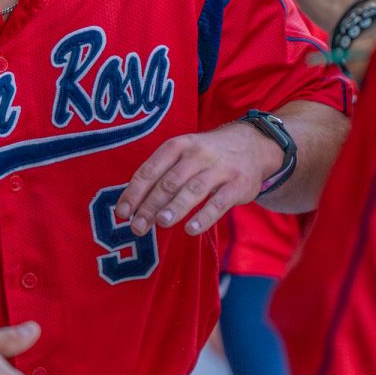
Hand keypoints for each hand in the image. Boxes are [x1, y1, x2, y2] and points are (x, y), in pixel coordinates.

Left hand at [116, 122, 282, 236]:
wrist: (253, 145)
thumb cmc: (207, 155)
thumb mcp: (184, 153)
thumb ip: (162, 174)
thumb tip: (132, 204)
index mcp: (178, 146)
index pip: (151, 170)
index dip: (134, 192)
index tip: (122, 212)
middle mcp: (197, 154)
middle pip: (169, 182)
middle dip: (150, 205)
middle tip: (137, 227)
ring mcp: (220, 169)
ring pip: (193, 189)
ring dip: (175, 207)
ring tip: (160, 223)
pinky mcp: (238, 185)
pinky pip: (219, 203)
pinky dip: (204, 216)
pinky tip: (191, 229)